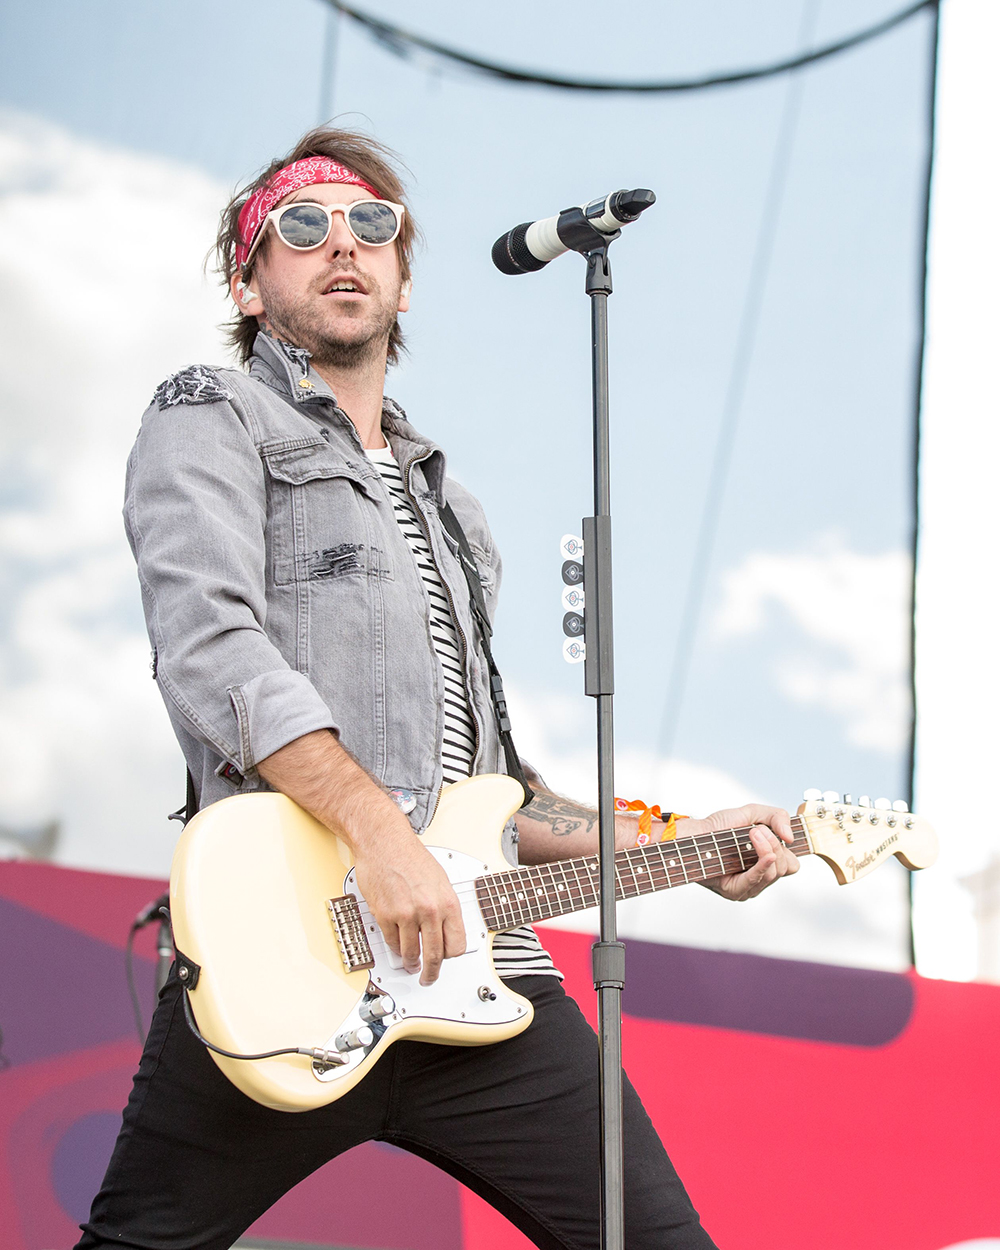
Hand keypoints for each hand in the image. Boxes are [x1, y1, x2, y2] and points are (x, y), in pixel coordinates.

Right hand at [353, 834, 465, 984]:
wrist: (385, 842)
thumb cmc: (411, 858)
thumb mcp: (440, 881)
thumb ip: (444, 909)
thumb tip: (445, 933)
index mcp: (448, 902)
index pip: (456, 945)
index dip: (451, 957)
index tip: (446, 961)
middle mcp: (430, 909)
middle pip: (435, 955)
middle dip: (431, 972)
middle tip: (428, 978)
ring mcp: (406, 914)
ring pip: (411, 953)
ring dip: (411, 964)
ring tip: (411, 966)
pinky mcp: (385, 915)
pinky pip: (392, 943)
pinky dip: (395, 948)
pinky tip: (397, 948)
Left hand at [672, 804, 798, 900]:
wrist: (696, 834)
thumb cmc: (721, 826)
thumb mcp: (754, 813)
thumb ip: (778, 817)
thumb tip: (791, 838)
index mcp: (766, 864)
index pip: (791, 864)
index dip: (787, 849)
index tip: (776, 832)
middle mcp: (760, 878)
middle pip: (785, 868)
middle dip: (775, 845)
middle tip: (758, 830)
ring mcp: (749, 887)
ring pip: (773, 873)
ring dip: (768, 849)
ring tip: (753, 832)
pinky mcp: (736, 892)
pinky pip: (756, 881)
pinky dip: (763, 865)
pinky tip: (767, 854)